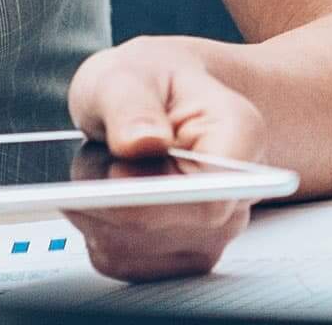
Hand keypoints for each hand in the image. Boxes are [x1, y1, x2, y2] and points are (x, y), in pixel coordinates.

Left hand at [64, 37, 266, 281]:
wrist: (157, 96)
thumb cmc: (148, 82)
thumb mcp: (127, 72)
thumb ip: (131, 102)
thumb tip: (139, 141)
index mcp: (238, 136)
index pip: (208, 196)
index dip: (153, 198)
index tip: (111, 177)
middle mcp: (236, 196)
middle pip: (165, 228)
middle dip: (107, 195)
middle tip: (93, 155)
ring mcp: (212, 233)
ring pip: (136, 250)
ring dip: (96, 211)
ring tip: (101, 165)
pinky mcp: (179, 255)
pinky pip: (123, 260)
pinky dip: (96, 229)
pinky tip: (100, 194)